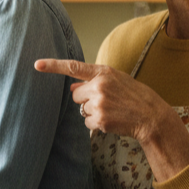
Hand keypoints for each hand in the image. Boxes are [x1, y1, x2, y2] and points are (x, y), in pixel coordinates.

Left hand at [34, 58, 188, 180]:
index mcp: (104, 72)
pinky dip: (96, 123)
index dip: (53, 66)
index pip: (73, 67)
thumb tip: (71, 89)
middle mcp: (99, 85)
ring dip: (93, 112)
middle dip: (86, 100)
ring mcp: (99, 103)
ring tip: (113, 111)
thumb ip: (94, 81)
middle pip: (75, 95)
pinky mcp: (100, 119)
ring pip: (82, 110)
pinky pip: (87, 122)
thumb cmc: (134, 97)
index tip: (36, 65)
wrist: (151, 116)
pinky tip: (112, 120)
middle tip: (106, 102)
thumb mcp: (117, 81)